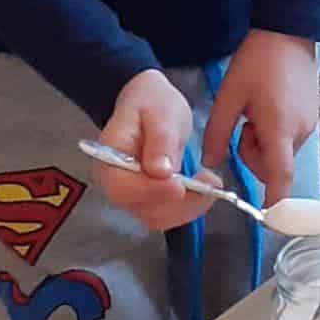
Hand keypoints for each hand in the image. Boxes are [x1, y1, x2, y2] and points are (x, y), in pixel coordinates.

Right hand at [94, 69, 217, 230]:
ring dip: (189, 207)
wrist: (150, 104)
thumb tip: (160, 171)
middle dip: (179, 202)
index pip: (122, 186)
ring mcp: (132, 194)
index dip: (151, 191)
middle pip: (141, 208)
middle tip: (209, 182)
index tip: (180, 186)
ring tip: (210, 183)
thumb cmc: (151, 102)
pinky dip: (189, 207)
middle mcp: (116, 181)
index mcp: (109, 156)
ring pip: (157, 217)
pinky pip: (167, 214)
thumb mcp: (160, 110)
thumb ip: (159, 139)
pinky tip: (204, 189)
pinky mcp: (149, 199)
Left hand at [202, 30, 319, 207]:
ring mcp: (308, 125)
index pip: (280, 177)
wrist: (287, 33)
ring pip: (278, 152)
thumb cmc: (258, 62)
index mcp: (279, 128)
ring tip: (254, 111)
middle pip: (274, 165)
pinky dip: (272, 132)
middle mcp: (299, 132)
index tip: (271, 220)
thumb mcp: (229, 98)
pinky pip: (286, 139)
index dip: (276, 202)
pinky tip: (266, 107)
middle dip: (253, 154)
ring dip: (261, 142)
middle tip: (243, 125)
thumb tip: (210, 163)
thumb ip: (217, 134)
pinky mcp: (310, 118)